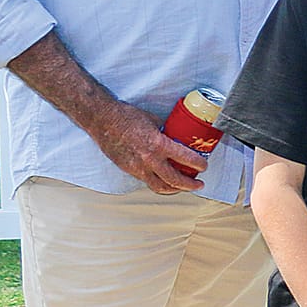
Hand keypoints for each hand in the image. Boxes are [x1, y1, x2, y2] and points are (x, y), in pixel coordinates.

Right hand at [88, 100, 206, 193]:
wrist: (102, 120)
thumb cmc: (126, 117)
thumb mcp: (154, 121)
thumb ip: (167, 132)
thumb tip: (179, 137)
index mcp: (158, 145)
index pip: (186, 159)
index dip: (199, 164)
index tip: (204, 166)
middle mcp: (148, 159)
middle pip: (175, 180)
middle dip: (190, 185)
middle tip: (198, 184)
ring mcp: (137, 167)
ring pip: (159, 186)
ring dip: (174, 189)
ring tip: (183, 187)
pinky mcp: (128, 170)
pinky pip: (147, 181)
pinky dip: (158, 183)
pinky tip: (164, 181)